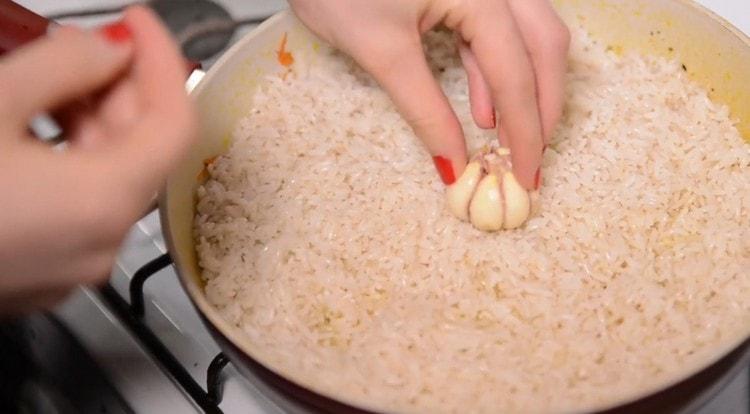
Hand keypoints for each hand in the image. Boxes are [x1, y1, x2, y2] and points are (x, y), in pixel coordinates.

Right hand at [0, 6, 195, 314]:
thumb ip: (63, 65)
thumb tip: (108, 50)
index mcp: (100, 204)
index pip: (174, 122)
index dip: (162, 62)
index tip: (138, 22)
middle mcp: (97, 244)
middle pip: (143, 150)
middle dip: (122, 86)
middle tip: (90, 40)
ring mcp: (66, 265)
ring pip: (107, 177)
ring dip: (92, 119)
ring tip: (52, 74)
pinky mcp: (36, 270)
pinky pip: (75, 205)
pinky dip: (68, 157)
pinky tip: (32, 123)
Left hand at [289, 0, 568, 188]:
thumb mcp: (382, 53)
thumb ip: (424, 109)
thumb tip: (453, 165)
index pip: (516, 72)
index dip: (526, 130)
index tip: (527, 176)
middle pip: (542, 46)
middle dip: (540, 107)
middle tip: (528, 160)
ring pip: (526, 36)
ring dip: (520, 90)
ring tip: (505, 141)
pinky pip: (496, 30)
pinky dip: (494, 71)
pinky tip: (484, 109)